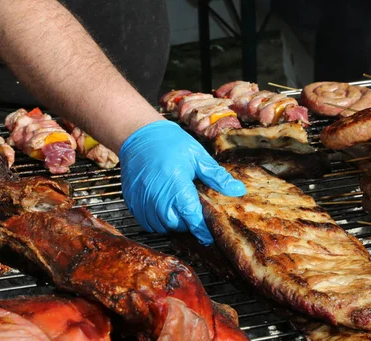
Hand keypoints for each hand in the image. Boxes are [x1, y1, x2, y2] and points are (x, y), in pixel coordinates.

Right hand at [119, 120, 245, 244]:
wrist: (140, 135)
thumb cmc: (170, 143)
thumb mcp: (197, 156)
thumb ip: (216, 176)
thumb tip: (237, 190)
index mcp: (177, 185)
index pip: (192, 218)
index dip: (202, 230)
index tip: (209, 236)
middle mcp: (157, 197)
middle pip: (176, 226)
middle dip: (187, 225)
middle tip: (193, 213)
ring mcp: (142, 201)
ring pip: (160, 226)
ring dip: (171, 224)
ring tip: (178, 209)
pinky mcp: (132, 202)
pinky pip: (146, 222)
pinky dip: (156, 221)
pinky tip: (163, 209)